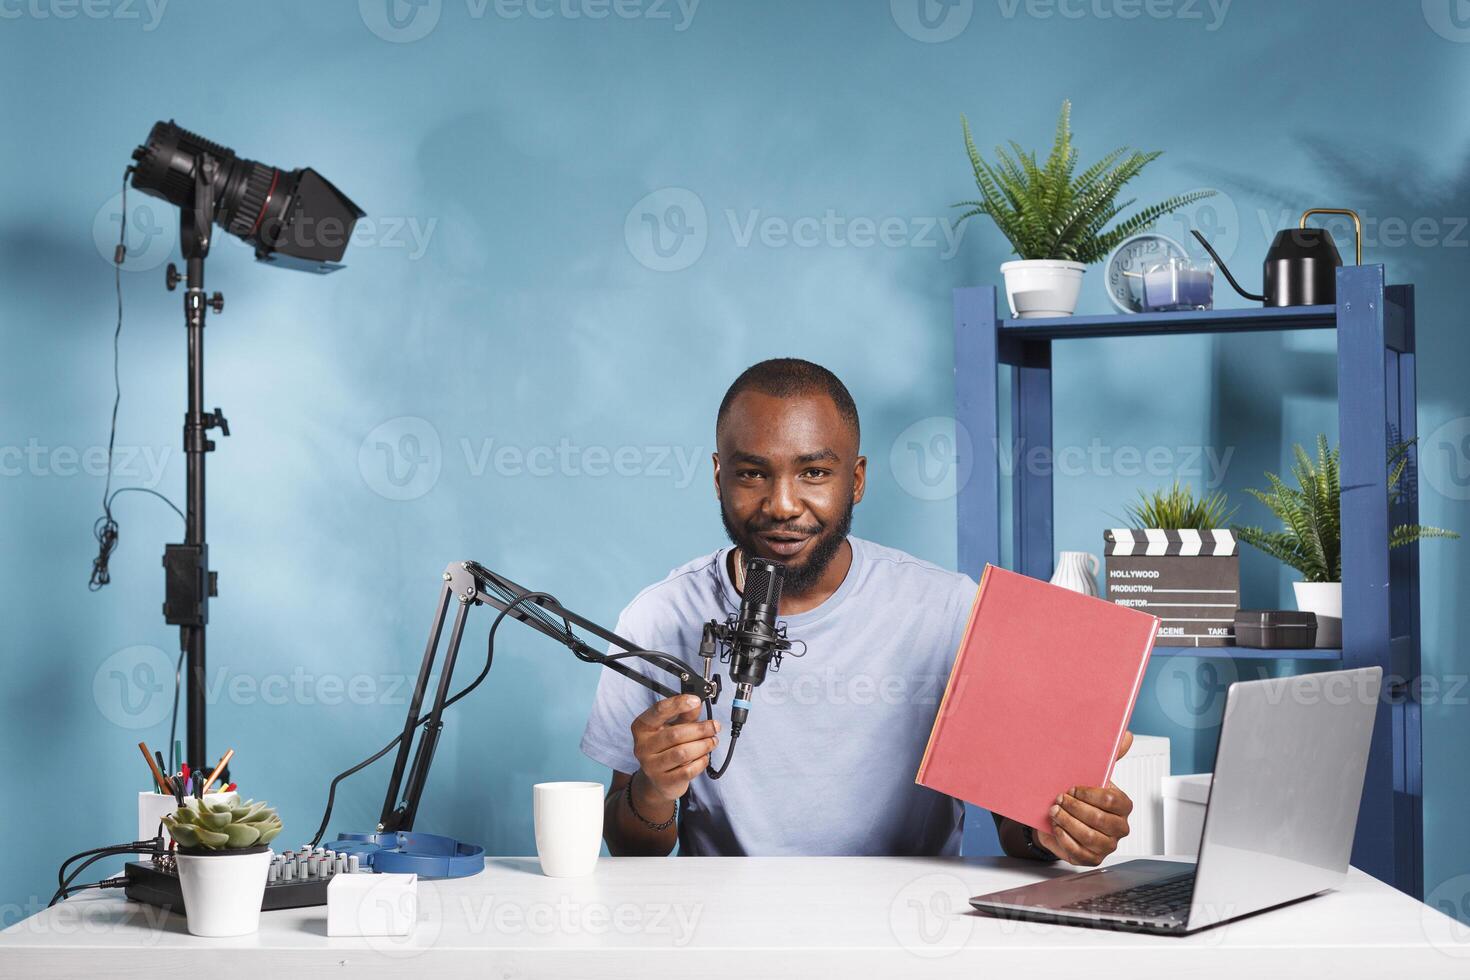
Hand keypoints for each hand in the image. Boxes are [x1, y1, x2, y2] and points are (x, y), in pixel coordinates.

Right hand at [630, 695, 719, 805]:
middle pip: (675, 734)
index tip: (696, 700)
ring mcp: (651, 766)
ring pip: (682, 753)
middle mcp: (642, 746)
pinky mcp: (663, 782)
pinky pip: (687, 771)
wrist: (659, 779)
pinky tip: (705, 756)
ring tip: (712, 741)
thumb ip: (685, 715)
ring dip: (703, 745)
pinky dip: (701, 762)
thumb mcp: (673, 726)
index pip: (659, 711)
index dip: (678, 704)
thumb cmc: (666, 748)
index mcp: (642, 727)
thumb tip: (697, 703)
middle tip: (714, 727)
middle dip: (700, 729)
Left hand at [1035, 730, 1133, 865]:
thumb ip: (1111, 755)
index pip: (1111, 801)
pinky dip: (1063, 837)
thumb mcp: (1093, 773)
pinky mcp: (1091, 858)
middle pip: (1098, 819)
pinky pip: (1078, 851)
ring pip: (1087, 836)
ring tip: (1055, 812)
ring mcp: (1107, 845)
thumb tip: (1127, 735)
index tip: (1072, 788)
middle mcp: (1119, 827)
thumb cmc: (1081, 796)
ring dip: (1067, 821)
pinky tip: (1056, 827)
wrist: (1061, 816)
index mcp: (1123, 806)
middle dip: (1074, 808)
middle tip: (1059, 799)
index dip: (1088, 794)